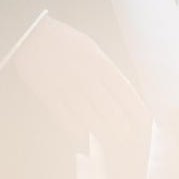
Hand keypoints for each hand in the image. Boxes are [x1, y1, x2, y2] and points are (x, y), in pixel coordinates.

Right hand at [12, 15, 151, 149]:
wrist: (31, 35)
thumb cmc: (66, 42)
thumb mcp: (91, 49)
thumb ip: (105, 71)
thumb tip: (121, 95)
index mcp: (98, 61)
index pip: (123, 89)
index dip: (135, 107)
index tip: (146, 120)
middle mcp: (84, 75)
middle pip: (108, 107)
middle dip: (122, 125)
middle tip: (132, 137)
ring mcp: (66, 87)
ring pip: (89, 116)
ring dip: (103, 132)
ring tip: (114, 142)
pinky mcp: (48, 96)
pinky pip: (66, 118)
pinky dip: (77, 131)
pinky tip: (86, 140)